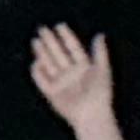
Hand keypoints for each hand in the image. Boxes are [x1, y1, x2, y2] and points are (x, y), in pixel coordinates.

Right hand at [28, 23, 119, 139]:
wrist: (91, 114)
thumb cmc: (100, 93)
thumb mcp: (103, 69)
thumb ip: (100, 52)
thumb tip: (99, 34)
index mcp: (83, 66)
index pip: (73, 48)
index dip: (66, 37)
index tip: (59, 25)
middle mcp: (70, 72)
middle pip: (58, 54)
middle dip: (50, 41)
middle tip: (42, 29)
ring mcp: (60, 82)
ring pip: (48, 63)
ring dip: (42, 52)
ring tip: (35, 40)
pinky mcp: (51, 93)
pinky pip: (42, 80)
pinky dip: (38, 72)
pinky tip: (36, 61)